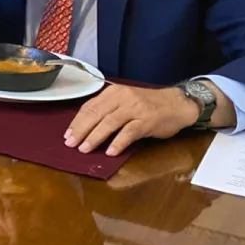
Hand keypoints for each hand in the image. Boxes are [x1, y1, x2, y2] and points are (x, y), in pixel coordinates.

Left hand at [65, 85, 203, 156]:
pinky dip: (118, 142)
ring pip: (110, 123)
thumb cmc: (148, 105)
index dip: (77, 121)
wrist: (177, 103)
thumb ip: (107, 110)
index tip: (67, 134)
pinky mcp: (147, 120)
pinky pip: (129, 132)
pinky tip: (111, 152)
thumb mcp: (125, 101)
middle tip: (70, 144)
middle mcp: (122, 98)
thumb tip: (85, 127)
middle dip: (81, 130)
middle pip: (96, 114)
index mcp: (114, 92)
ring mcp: (135, 108)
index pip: (89, 106)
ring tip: (85, 149)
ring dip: (95, 137)